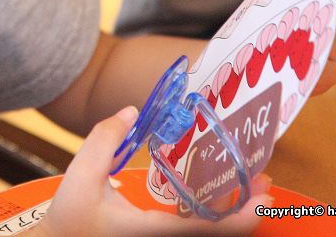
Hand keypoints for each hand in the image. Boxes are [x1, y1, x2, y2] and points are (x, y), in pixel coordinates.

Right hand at [35, 107, 271, 236]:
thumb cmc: (69, 216)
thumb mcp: (81, 173)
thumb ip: (104, 139)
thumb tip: (132, 111)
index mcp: (151, 229)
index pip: (207, 229)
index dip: (242, 218)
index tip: (264, 198)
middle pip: (217, 234)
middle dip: (248, 211)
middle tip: (265, 182)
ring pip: (208, 232)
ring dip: (235, 212)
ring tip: (251, 184)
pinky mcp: (157, 236)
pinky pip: (195, 228)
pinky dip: (215, 213)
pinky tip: (217, 192)